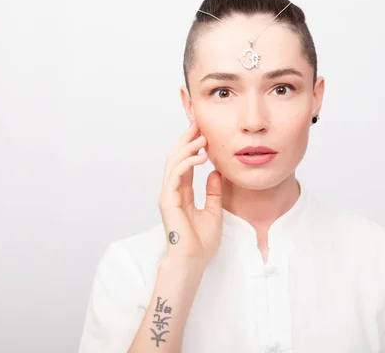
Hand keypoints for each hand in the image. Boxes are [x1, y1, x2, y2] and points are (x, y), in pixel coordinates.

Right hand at [158, 121, 222, 263]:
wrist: (194, 260)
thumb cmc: (201, 242)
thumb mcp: (214, 210)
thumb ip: (213, 191)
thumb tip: (216, 172)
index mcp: (182, 193)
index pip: (185, 163)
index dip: (192, 146)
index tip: (202, 131)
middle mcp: (173, 191)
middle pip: (176, 157)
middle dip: (186, 139)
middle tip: (198, 123)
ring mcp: (168, 194)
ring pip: (174, 162)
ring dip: (187, 147)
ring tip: (202, 135)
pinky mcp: (167, 200)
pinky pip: (176, 175)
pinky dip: (187, 162)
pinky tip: (201, 156)